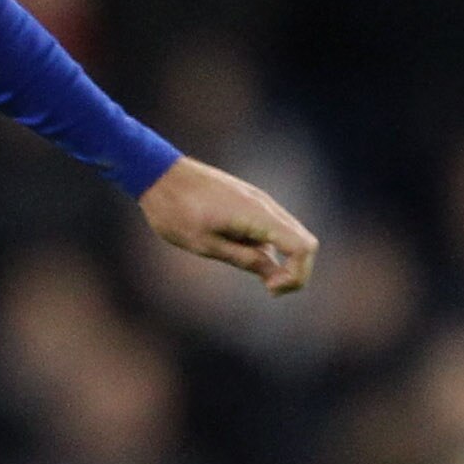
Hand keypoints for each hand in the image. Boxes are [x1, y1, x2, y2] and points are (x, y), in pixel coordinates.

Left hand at [138, 155, 317, 295]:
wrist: (158, 174)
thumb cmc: (175, 211)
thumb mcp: (206, 244)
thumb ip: (244, 259)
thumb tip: (275, 275)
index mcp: (259, 216)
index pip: (304, 247)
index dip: (297, 274)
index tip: (269, 289)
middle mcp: (266, 206)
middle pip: (304, 243)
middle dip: (293, 271)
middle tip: (267, 289)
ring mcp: (259, 202)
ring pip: (290, 236)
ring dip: (282, 260)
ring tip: (256, 276)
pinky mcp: (249, 202)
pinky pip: (272, 229)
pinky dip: (269, 247)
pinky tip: (243, 255)